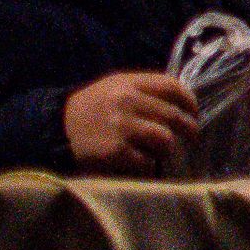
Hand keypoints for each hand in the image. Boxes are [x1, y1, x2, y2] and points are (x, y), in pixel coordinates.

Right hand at [64, 71, 199, 175]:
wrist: (56, 128)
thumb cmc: (92, 107)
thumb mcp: (115, 87)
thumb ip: (145, 90)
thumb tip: (180, 103)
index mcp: (129, 83)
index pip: (172, 87)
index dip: (188, 100)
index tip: (193, 112)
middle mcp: (127, 102)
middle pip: (173, 115)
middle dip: (188, 128)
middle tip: (192, 136)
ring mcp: (121, 127)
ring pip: (165, 139)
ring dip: (169, 149)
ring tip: (166, 152)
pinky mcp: (114, 152)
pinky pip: (147, 161)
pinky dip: (150, 165)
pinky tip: (145, 164)